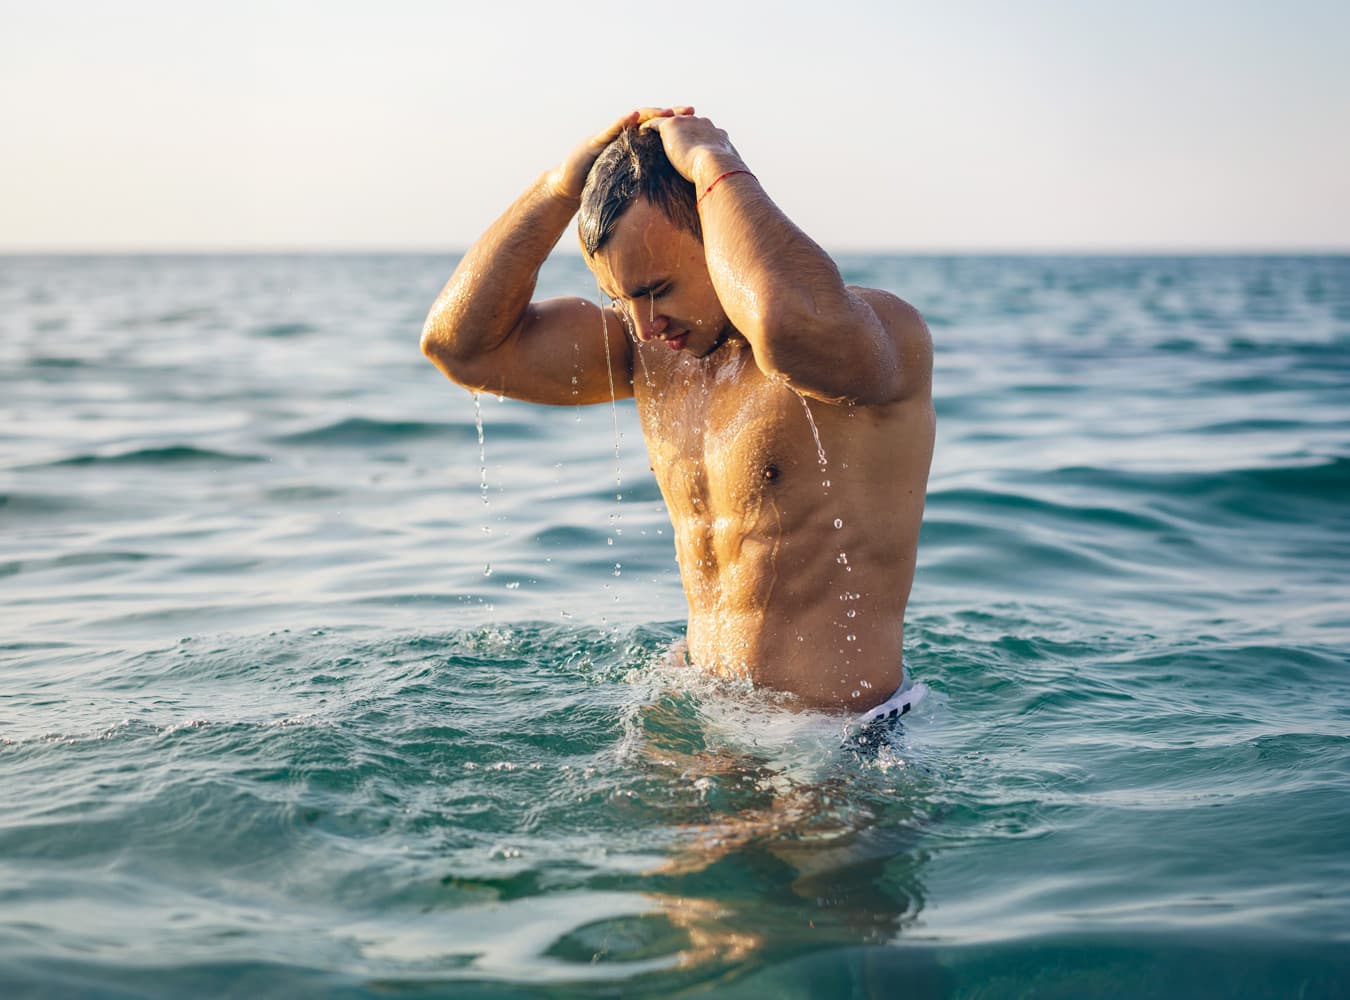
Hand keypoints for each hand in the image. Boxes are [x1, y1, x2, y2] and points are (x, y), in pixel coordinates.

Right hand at [548, 106, 694, 199]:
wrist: (570, 188)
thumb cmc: (600, 186)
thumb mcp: (629, 185)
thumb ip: (647, 182)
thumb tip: (676, 197)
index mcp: (635, 145)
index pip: (661, 132)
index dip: (680, 127)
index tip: (700, 125)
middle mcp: (624, 135)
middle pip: (652, 120)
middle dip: (672, 115)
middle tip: (691, 111)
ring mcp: (610, 135)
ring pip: (633, 120)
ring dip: (651, 114)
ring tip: (667, 111)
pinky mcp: (596, 140)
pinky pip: (611, 129)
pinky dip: (623, 121)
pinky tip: (634, 116)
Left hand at [640, 113, 743, 183]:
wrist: (719, 168)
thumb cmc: (726, 181)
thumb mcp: (728, 180)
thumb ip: (723, 182)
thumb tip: (724, 197)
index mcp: (719, 137)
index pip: (705, 135)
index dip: (696, 142)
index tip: (688, 153)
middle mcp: (704, 125)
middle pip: (687, 124)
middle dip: (678, 133)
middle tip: (666, 145)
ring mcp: (688, 123)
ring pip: (670, 121)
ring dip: (660, 130)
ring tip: (649, 140)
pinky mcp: (672, 126)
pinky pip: (654, 123)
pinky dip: (647, 129)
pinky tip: (638, 138)